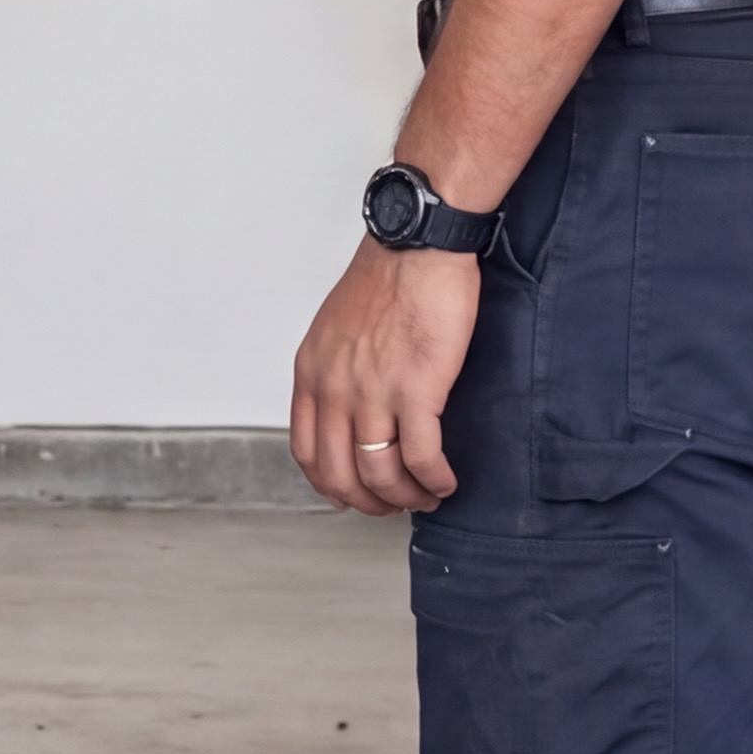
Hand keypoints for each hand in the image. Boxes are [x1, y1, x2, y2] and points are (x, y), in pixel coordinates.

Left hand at [290, 239, 477, 515]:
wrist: (416, 248)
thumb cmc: (386, 280)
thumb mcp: (336, 328)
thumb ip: (335, 371)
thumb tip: (349, 408)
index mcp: (312, 374)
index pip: (306, 452)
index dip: (330, 485)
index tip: (351, 494)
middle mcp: (336, 389)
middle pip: (340, 474)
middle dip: (368, 502)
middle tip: (394, 505)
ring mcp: (374, 392)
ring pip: (380, 474)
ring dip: (406, 497)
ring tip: (426, 496)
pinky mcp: (417, 390)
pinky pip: (420, 457)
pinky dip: (433, 480)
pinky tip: (445, 482)